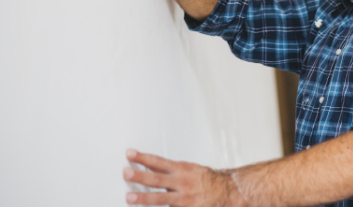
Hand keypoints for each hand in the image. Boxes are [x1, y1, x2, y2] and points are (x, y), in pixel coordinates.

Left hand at [123, 149, 240, 206]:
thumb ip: (169, 170)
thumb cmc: (204, 179)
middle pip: (157, 179)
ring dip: (143, 198)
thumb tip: (148, 165)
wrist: (226, 191)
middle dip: (140, 176)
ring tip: (129, 197)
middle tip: (126, 173)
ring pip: (160, 198)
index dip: (143, 157)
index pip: (158, 161)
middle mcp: (181, 183)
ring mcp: (183, 198)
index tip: (129, 153)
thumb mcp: (188, 169)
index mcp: (181, 169)